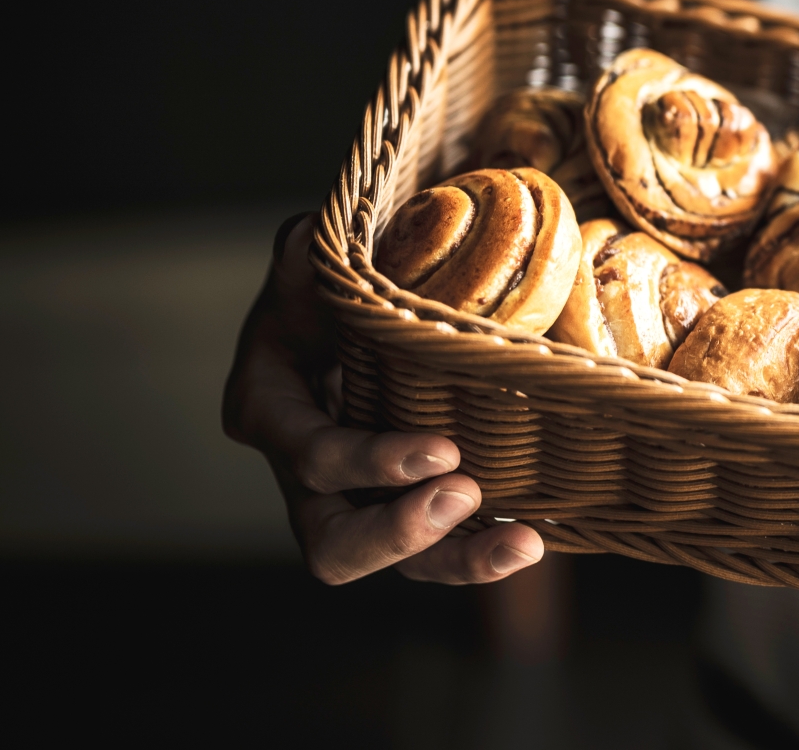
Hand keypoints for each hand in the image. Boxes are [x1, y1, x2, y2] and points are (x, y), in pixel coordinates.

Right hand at [222, 213, 544, 584]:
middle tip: (466, 495)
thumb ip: (303, 253)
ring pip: (392, 561)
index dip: (368, 463)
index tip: (441, 449)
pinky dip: (480, 550)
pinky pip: (436, 547)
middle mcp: (304, 473)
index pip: (311, 456)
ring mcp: (356, 499)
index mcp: (269, 412)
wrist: (355, 314)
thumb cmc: (326, 286)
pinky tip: (529, 541)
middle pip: (333, 544)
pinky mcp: (404, 505)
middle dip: (399, 533)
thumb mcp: (307, 262)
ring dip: (456, 560)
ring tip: (521, 544)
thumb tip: (307, 237)